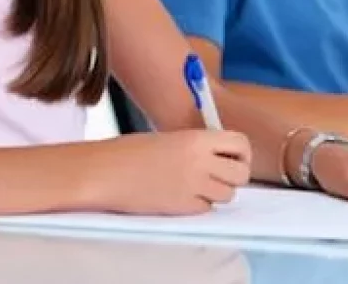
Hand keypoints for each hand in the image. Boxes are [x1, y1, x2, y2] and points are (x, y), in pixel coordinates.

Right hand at [97, 130, 250, 214]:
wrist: (105, 172)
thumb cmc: (132, 152)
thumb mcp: (172, 138)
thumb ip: (200, 145)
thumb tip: (224, 156)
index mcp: (197, 138)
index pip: (241, 143)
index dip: (242, 153)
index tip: (234, 158)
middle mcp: (200, 162)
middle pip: (241, 174)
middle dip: (234, 177)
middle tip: (219, 177)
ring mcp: (192, 186)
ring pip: (228, 195)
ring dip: (217, 192)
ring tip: (195, 186)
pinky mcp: (182, 207)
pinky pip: (207, 208)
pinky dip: (199, 205)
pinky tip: (181, 196)